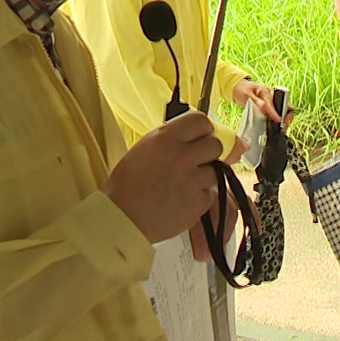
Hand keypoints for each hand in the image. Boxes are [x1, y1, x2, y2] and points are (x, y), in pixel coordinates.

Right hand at [105, 112, 226, 244]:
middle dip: (208, 153)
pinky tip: (181, 200)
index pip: (201, 121)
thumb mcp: (144, 150)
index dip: (203, 130)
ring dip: (204, 176)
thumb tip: (193, 136)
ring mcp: (192, 179)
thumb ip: (170, 140)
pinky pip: (211, 193)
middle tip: (196, 161)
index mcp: (164, 139)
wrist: (123, 219)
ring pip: (216, 170)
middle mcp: (181, 156)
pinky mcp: (199, 201)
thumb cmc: (128, 186)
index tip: (201, 137)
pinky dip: (200, 197)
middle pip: (215, 144)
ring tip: (183, 184)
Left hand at [232, 80, 282, 122]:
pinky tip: (276, 126)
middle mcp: (270, 96)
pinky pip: (276, 112)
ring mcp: (270, 101)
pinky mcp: (268, 106)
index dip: (275, 113)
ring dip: (284, 117)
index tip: (279, 120)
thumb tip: (263, 106)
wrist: (237, 88)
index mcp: (265, 91)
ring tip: (284, 126)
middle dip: (287, 113)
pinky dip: (277, 119)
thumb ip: (255, 101)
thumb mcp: (246, 95)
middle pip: (284, 104)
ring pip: (282, 108)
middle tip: (286, 123)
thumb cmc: (241, 90)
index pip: (271, 104)